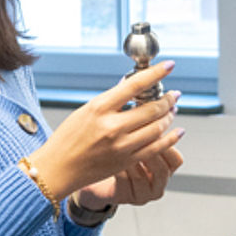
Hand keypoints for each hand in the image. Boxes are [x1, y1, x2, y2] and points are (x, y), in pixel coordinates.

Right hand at [29, 63, 181, 198]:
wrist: (58, 169)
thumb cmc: (68, 138)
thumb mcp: (85, 111)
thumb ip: (111, 99)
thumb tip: (131, 84)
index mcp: (99, 108)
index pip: (135, 85)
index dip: (156, 74)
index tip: (169, 66)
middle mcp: (112, 126)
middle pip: (152, 108)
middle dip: (168, 99)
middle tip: (173, 95)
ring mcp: (121, 146)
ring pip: (157, 128)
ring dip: (169, 116)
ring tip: (172, 110)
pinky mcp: (126, 161)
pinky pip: (156, 148)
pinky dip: (170, 138)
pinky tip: (177, 131)